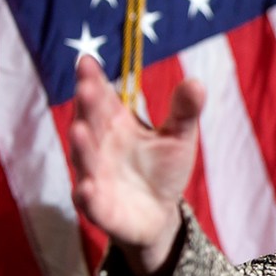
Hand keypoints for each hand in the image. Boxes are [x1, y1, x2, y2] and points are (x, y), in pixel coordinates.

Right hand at [69, 56, 204, 275]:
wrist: (158, 214)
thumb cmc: (163, 168)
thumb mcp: (178, 137)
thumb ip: (184, 111)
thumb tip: (197, 83)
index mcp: (116, 123)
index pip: (101, 97)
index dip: (92, 80)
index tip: (86, 62)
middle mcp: (99, 147)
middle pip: (90, 123)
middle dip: (86, 107)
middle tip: (86, 88)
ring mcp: (95, 177)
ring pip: (84, 160)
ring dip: (81, 147)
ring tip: (79, 130)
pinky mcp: (99, 209)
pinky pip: (90, 203)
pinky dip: (87, 196)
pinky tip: (87, 188)